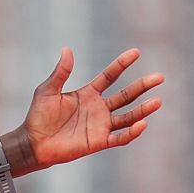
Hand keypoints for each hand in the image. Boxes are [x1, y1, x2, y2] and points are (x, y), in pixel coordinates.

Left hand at [20, 47, 163, 169]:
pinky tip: (142, 124)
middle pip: (126, 95)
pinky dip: (131, 132)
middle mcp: (98, 108)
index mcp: (88, 93)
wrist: (33, 143)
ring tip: (158, 101)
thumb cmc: (38, 117)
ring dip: (143, 110)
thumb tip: (68, 49)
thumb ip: (61, 72)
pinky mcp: (98, 141)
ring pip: (128, 116)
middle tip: (160, 77)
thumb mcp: (48, 90)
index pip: (110, 76)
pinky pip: (120, 137)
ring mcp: (100, 125)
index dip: (122, 64)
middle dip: (143, 86)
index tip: (136, 52)